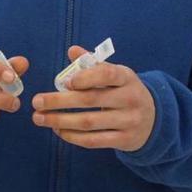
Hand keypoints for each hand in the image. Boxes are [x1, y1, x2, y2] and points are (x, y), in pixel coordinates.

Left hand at [32, 46, 154, 151]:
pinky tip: (58, 131)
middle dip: (60, 101)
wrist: (153, 120)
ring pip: (89, 122)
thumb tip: (72, 50)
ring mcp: (128, 121)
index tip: (64, 82)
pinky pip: (94, 140)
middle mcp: (130, 98)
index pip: (107, 74)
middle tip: (37, 102)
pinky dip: (73, 136)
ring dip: (60, 121)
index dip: (85, 77)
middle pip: (91, 100)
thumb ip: (93, 64)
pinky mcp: (124, 140)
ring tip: (40, 118)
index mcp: (126, 77)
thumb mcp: (115, 75)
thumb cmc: (124, 92)